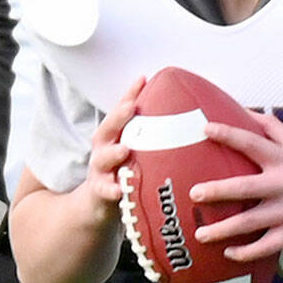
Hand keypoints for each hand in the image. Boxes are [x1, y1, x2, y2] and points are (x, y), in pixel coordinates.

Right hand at [71, 76, 144, 218]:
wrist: (97, 202)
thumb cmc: (122, 169)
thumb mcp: (135, 149)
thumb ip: (152, 133)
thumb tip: (184, 112)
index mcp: (114, 135)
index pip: (122, 110)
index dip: (130, 94)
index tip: (143, 79)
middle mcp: (103, 148)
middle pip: (107, 128)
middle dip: (118, 117)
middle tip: (130, 107)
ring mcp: (100, 169)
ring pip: (103, 158)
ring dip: (113, 153)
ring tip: (124, 150)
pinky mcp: (99, 190)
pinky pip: (105, 190)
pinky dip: (111, 189)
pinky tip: (119, 190)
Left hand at [189, 111, 282, 261]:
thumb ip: (272, 128)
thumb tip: (243, 110)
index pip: (253, 143)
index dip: (229, 134)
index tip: (206, 130)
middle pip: (246, 187)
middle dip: (218, 191)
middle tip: (194, 193)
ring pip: (251, 222)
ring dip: (224, 229)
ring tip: (200, 234)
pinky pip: (265, 246)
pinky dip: (246, 252)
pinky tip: (228, 254)